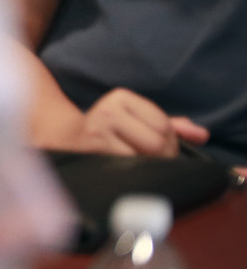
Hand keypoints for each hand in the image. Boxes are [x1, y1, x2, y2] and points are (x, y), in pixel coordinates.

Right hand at [67, 88, 207, 156]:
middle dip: (163, 155)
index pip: (163, 124)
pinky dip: (135, 172)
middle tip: (156, 159)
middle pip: (156, 141)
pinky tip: (130, 169)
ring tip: (143, 164)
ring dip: (149, 165)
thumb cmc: (110, 129)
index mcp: (121, 96)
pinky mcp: (92, 150)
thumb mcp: (137, 119)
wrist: (66, 135)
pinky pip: (128, 167)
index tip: (163, 147)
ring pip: (144, 157)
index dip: (171, 141)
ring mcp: (97, 131)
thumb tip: (201, 134)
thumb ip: (171, 125)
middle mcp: (108, 110)